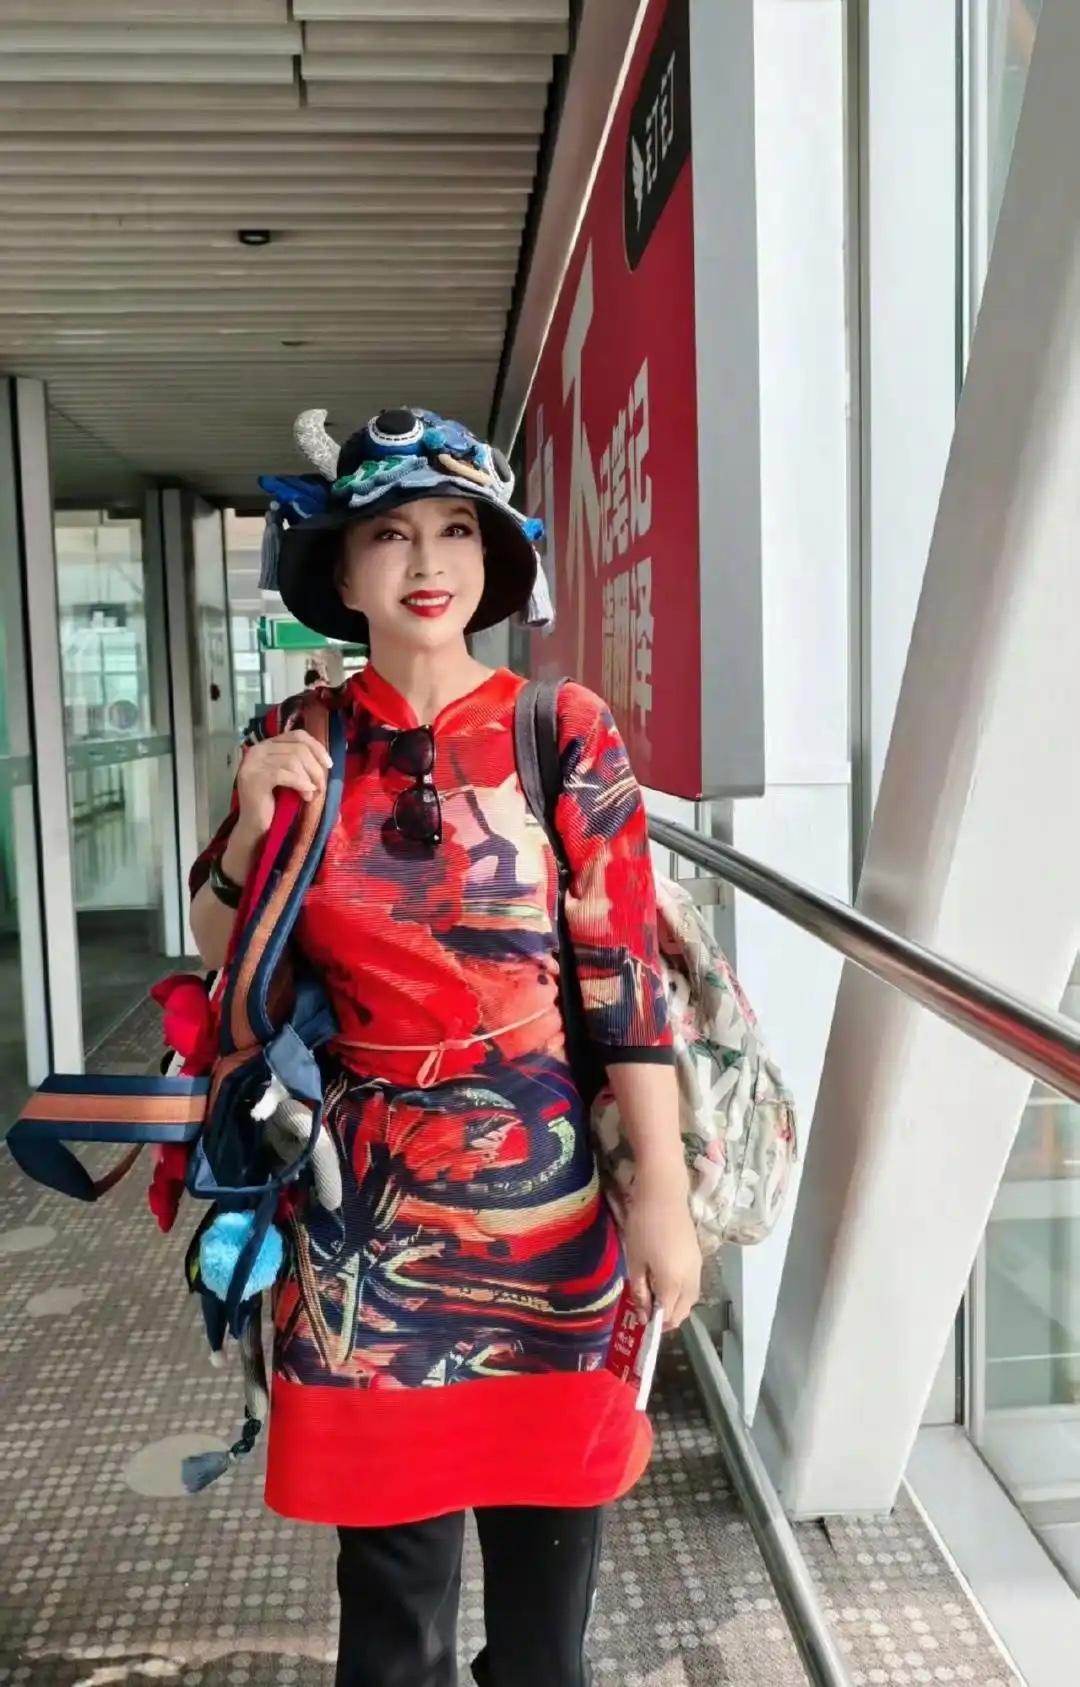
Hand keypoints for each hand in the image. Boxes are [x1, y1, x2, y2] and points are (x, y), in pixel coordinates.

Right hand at [234, 726, 332, 842]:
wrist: (256, 827)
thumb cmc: (276, 803)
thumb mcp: (291, 778)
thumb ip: (302, 763)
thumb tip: (328, 761)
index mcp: (267, 745)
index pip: (297, 735)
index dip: (317, 747)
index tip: (329, 764)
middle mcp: (257, 750)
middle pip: (298, 748)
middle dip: (316, 768)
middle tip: (321, 786)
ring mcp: (253, 763)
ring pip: (293, 760)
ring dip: (309, 778)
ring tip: (311, 794)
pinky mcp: (254, 779)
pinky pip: (284, 774)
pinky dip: (300, 784)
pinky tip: (305, 795)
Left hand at [622, 1173, 701, 1330]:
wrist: (664, 1195)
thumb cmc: (644, 1227)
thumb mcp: (635, 1261)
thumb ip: (640, 1290)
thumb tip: (643, 1314)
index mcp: (673, 1283)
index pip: (667, 1315)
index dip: (654, 1322)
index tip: (639, 1318)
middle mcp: (690, 1280)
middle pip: (683, 1310)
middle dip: (668, 1317)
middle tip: (649, 1312)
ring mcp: (697, 1268)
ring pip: (691, 1299)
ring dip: (677, 1306)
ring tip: (658, 1299)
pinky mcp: (698, 1257)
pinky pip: (693, 1285)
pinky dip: (683, 1293)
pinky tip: (668, 1284)